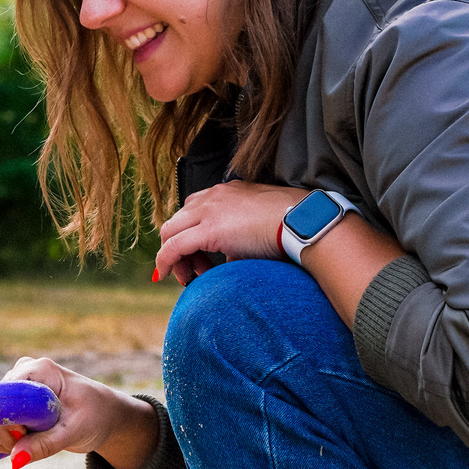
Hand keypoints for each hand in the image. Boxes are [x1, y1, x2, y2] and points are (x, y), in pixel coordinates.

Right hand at [0, 357, 160, 468]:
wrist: (105, 416)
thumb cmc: (96, 416)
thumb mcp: (74, 432)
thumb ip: (44, 445)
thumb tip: (14, 460)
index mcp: (39, 370)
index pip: (3, 394)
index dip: (5, 421)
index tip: (22, 438)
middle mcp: (23, 372)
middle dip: (6, 434)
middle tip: (29, 447)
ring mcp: (17, 385)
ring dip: (7, 439)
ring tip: (34, 444)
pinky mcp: (15, 400)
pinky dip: (8, 439)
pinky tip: (26, 442)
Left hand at [153, 181, 306, 285]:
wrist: (302, 221)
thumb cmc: (287, 227)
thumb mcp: (254, 230)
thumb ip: (236, 240)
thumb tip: (228, 261)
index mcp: (224, 192)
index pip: (192, 212)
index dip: (187, 236)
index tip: (195, 257)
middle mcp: (212, 196)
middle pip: (177, 221)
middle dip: (176, 247)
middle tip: (191, 270)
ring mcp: (209, 209)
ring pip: (171, 231)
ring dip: (173, 255)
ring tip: (190, 275)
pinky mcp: (209, 228)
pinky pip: (175, 245)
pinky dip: (166, 259)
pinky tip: (167, 273)